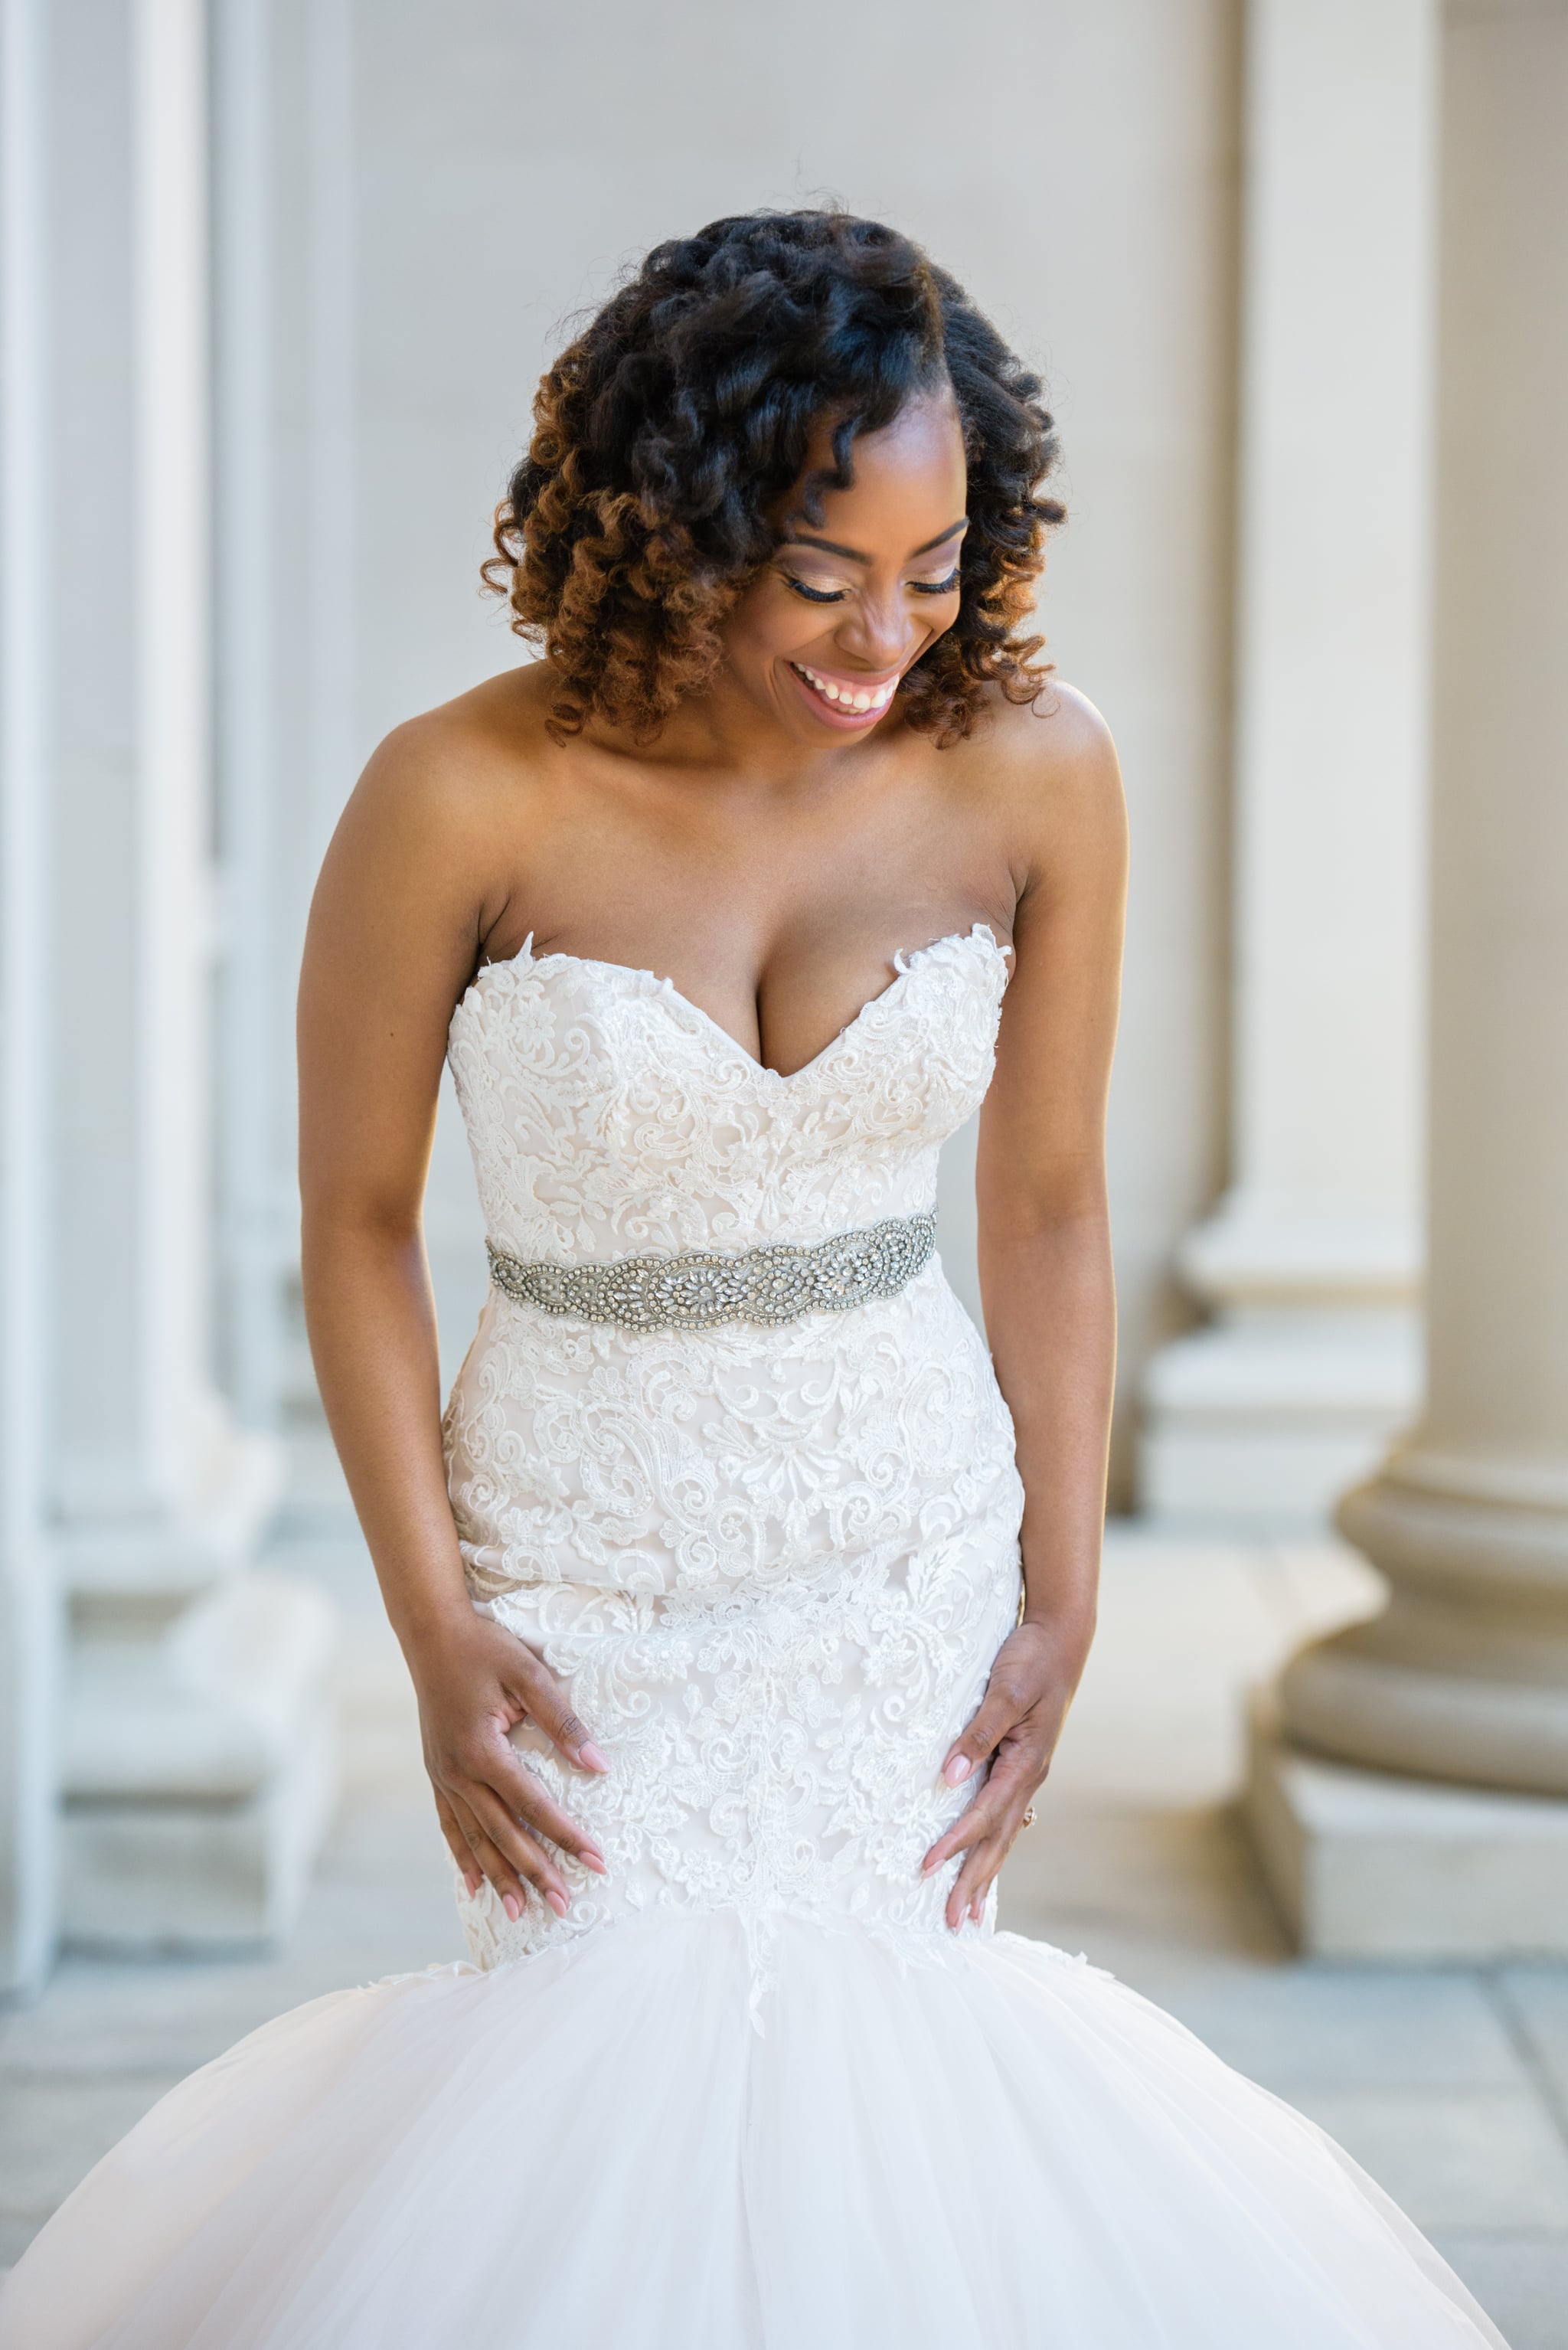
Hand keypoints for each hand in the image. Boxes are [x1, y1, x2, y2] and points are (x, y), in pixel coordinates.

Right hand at [410, 1609, 609, 1920]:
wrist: (430, 1632)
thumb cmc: (485, 1647)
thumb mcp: (530, 1675)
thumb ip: (564, 1724)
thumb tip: (599, 1766)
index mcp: (483, 1751)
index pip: (534, 1805)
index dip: (567, 1836)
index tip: (597, 1861)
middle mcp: (458, 1772)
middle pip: (503, 1834)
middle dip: (536, 1871)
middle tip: (564, 1906)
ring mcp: (441, 1776)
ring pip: (474, 1838)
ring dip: (499, 1876)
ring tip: (520, 1912)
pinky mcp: (435, 1772)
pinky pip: (449, 1824)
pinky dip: (462, 1856)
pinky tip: (473, 1884)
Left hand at [920, 1617, 1082, 1930]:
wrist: (1062, 1638)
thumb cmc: (1032, 1659)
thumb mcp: (1005, 1691)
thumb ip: (976, 1735)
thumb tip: (946, 1778)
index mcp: (1025, 1764)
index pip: (983, 1816)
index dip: (953, 1844)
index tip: (924, 1869)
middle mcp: (1028, 1776)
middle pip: (998, 1841)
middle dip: (974, 1882)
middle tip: (952, 1923)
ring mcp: (1027, 1773)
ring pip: (1004, 1834)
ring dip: (986, 1873)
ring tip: (971, 1911)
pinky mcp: (1021, 1763)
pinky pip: (1004, 1815)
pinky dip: (993, 1844)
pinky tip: (986, 1859)